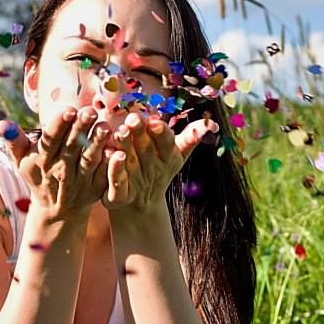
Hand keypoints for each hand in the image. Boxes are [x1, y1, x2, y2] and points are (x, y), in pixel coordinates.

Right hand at [0, 106, 111, 221]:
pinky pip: (103, 174)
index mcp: (43, 159)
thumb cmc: (38, 176)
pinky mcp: (95, 188)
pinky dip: (111, 164)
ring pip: (89, 159)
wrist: (57, 210)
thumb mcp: (21, 161)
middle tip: (90, 110)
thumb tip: (0, 124)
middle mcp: (61, 169)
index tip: (68, 110)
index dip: (59, 125)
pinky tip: (118, 149)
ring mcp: (79, 180)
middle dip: (81, 128)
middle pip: (71, 146)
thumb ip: (14, 141)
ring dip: (97, 143)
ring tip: (105, 126)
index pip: (50, 140)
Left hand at [102, 112, 218, 214]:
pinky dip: (114, 171)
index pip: (166, 143)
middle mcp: (152, 170)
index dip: (161, 133)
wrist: (139, 204)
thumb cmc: (157, 168)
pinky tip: (110, 156)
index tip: (155, 121)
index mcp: (167, 158)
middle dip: (140, 134)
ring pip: (131, 163)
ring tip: (120, 132)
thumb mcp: (175, 154)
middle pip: (146, 150)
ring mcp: (136, 183)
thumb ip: (190, 138)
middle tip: (133, 119)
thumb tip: (212, 124)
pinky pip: (117, 183)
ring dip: (126, 148)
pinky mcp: (120, 196)